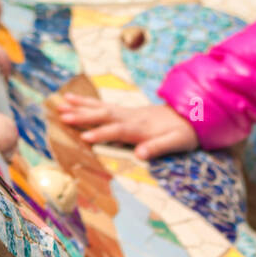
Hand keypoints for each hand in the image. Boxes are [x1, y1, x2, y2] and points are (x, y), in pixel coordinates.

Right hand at [58, 94, 197, 158]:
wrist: (193, 114)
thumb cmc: (185, 133)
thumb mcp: (177, 143)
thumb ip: (158, 147)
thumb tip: (140, 154)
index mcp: (141, 126)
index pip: (118, 130)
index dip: (101, 133)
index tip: (84, 137)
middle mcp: (132, 117)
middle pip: (104, 114)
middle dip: (83, 115)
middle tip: (63, 114)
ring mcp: (129, 112)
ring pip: (102, 107)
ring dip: (81, 106)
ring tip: (62, 102)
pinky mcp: (127, 112)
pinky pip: (105, 106)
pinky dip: (89, 104)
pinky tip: (76, 102)